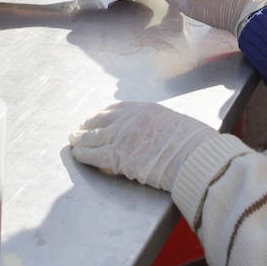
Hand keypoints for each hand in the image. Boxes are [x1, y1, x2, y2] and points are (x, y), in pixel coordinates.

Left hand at [70, 101, 215, 191]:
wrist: (193, 155)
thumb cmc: (192, 143)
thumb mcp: (173, 122)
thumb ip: (156, 124)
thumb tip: (153, 132)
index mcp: (143, 109)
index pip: (115, 109)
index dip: (101, 115)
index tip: (95, 118)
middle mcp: (129, 119)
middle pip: (100, 121)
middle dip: (87, 126)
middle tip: (78, 130)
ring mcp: (122, 137)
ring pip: (92, 137)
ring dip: (80, 140)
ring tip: (73, 141)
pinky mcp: (118, 156)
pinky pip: (93, 154)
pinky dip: (83, 154)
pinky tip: (77, 155)